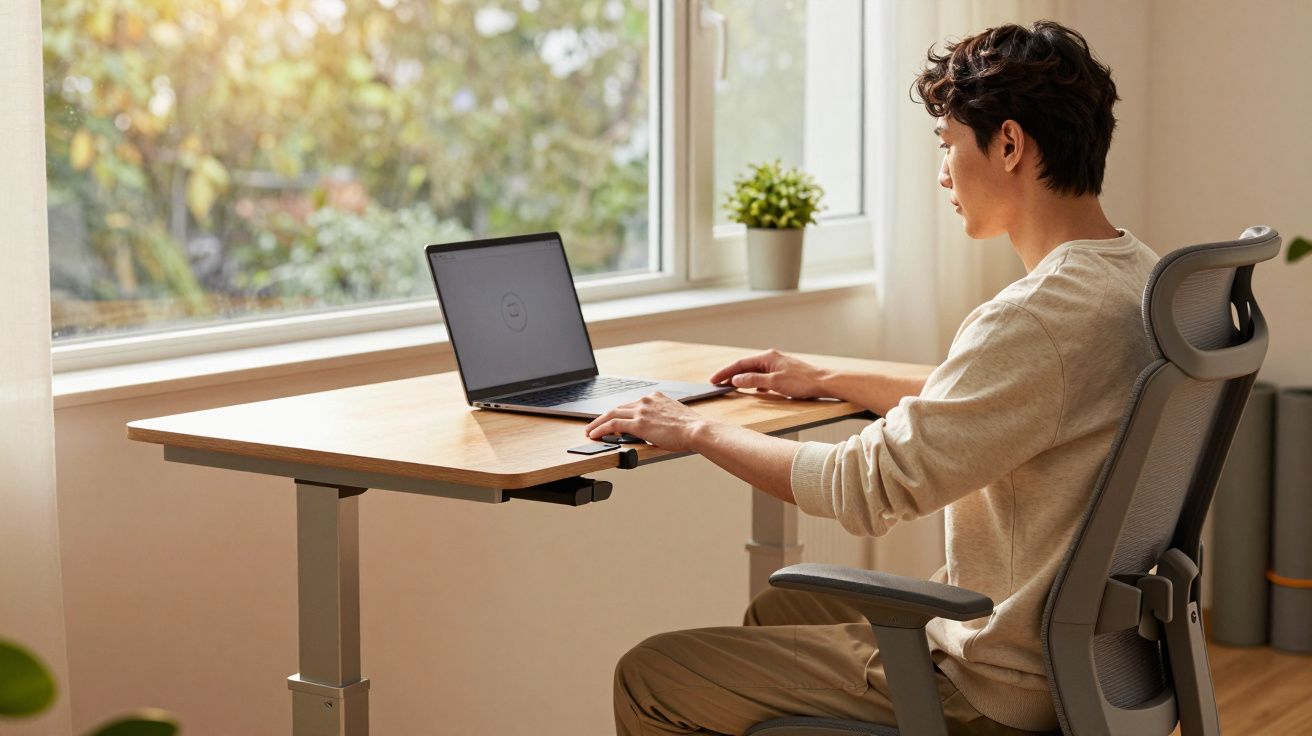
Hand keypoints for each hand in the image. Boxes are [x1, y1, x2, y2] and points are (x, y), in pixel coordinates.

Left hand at [584, 392, 711, 452]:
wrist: (696, 430)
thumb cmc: (690, 428)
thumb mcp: (674, 417)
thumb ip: (660, 418)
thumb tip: (652, 429)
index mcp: (655, 397)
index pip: (631, 404)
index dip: (619, 413)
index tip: (612, 419)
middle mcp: (646, 401)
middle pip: (618, 407)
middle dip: (603, 417)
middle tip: (594, 424)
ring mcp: (641, 411)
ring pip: (611, 414)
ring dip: (597, 423)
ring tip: (590, 431)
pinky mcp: (638, 423)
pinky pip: (613, 425)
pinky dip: (601, 428)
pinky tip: (595, 434)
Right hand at [707, 348, 830, 398]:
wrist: (823, 382)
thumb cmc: (802, 381)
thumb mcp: (774, 383)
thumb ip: (753, 381)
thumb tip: (736, 380)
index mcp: (767, 357)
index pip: (740, 364)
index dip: (725, 372)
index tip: (714, 380)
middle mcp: (771, 358)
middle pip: (745, 367)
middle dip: (731, 375)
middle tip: (717, 384)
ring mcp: (776, 365)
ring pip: (754, 372)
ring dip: (742, 380)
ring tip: (730, 387)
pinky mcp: (782, 373)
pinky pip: (762, 377)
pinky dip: (754, 383)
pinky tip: (752, 390)